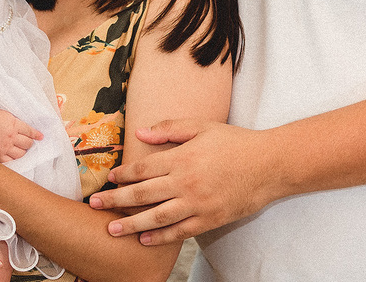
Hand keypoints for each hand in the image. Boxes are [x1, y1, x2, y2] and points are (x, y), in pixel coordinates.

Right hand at [0, 108, 41, 161]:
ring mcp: (5, 147)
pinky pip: (10, 161)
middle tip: (26, 143)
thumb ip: (18, 123)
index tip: (40, 137)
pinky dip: (14, 160)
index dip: (36, 135)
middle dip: (29, 144)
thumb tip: (28, 130)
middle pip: (27, 144)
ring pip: (21, 154)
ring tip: (20, 150)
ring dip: (23, 152)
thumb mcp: (8, 116)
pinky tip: (14, 158)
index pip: (30, 131)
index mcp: (14, 125)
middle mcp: (11, 137)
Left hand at [87, 119, 272, 245]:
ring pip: (157, 218)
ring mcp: (198, 204)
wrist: (269, 165)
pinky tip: (145, 240)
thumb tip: (140, 133)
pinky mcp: (210, 220)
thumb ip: (170, 129)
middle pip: (142, 195)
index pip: (143, 168)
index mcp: (182, 158)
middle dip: (116, 201)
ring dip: (132, 225)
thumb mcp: (202, 126)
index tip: (108, 178)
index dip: (122, 174)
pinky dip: (161, 238)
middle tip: (95, 206)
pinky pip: (180, 232)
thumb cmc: (235, 142)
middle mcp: (186, 183)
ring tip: (112, 230)